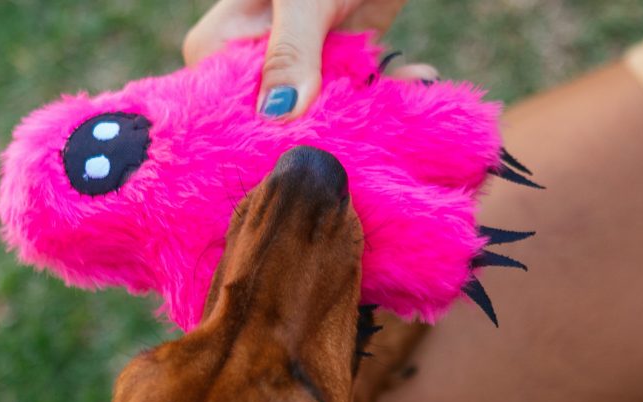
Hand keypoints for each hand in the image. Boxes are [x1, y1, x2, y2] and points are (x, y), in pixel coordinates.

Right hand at [183, 0, 410, 119]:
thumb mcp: (302, 0)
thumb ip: (290, 52)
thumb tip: (277, 114)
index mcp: (221, 43)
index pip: (228, 108)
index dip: (263, 133)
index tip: (301, 147)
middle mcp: (258, 58)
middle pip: (283, 117)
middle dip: (326, 125)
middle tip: (363, 128)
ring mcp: (303, 59)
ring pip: (327, 107)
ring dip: (370, 107)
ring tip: (409, 87)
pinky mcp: (343, 54)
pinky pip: (361, 88)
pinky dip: (391, 87)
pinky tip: (420, 75)